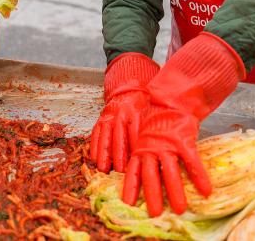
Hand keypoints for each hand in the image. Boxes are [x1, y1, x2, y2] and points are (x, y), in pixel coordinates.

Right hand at [89, 53, 158, 172]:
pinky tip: (94, 159)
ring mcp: (109, 115)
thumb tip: (160, 149)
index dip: (136, 148)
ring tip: (103, 169)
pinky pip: (96, 133)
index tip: (137, 163)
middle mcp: (121, 113)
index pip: (137, 132)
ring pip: (105, 135)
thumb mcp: (153, 110)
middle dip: (119, 154)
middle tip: (119, 170)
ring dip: (104, 153)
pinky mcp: (102, 118)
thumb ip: (155, 127)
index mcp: (137, 111)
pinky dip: (94, 146)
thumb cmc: (146, 102)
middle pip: (119, 135)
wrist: (130, 84)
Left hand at [123, 106, 208, 216]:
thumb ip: (142, 151)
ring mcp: (168, 145)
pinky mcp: (184, 141)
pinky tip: (205, 190)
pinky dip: (199, 177)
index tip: (129, 203)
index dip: (131, 188)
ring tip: (180, 209)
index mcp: (140, 149)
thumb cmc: (158, 119)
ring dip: (175, 192)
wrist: (172, 99)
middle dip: (153, 196)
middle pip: (151, 176)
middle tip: (155, 214)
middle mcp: (152, 149)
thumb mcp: (143, 134)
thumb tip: (141, 170)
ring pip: (171, 173)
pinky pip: (192, 163)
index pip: (133, 172)